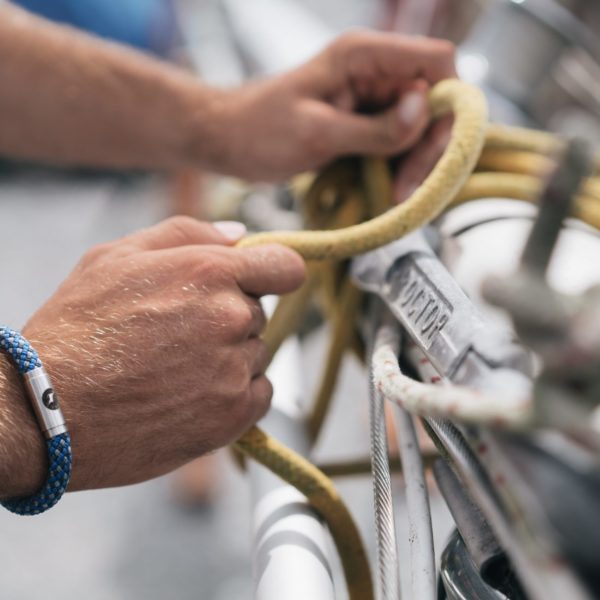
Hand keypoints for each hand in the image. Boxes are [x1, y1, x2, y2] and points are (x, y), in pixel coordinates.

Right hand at [3, 217, 304, 495]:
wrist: (47, 410)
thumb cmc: (76, 328)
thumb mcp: (116, 256)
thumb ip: (186, 234)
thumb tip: (240, 235)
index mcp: (209, 271)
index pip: (285, 265)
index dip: (276, 271)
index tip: (263, 280)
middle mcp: (230, 317)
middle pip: (257, 312)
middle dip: (229, 316)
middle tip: (178, 334)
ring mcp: (234, 369)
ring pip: (256, 353)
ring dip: (230, 357)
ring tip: (175, 369)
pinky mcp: (233, 415)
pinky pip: (261, 392)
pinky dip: (238, 392)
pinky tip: (194, 393)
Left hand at [207, 31, 455, 180]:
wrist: (227, 139)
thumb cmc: (258, 130)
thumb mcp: (316, 132)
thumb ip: (374, 127)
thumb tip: (424, 111)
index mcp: (363, 56)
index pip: (438, 62)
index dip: (448, 102)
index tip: (430, 146)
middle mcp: (374, 71)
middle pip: (435, 100)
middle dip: (429, 145)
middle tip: (406, 187)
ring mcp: (370, 97)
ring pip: (420, 126)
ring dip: (414, 162)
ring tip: (393, 194)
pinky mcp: (363, 121)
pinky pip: (398, 141)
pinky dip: (398, 166)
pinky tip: (386, 188)